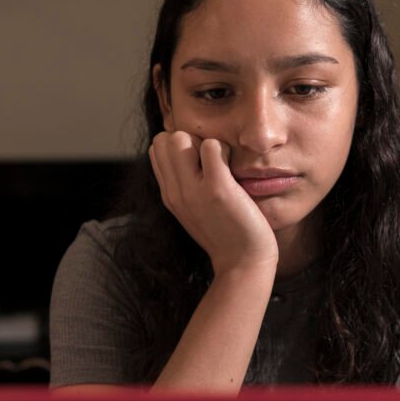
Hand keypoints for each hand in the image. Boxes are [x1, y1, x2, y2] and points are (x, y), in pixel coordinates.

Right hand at [149, 131, 277, 276]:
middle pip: (164, 138)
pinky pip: (212, 146)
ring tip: (221, 164)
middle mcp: (175, 192)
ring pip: (181, 137)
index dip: (179, 145)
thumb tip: (187, 153)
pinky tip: (233, 169)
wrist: (243, 263)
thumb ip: (185, 184)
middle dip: (189, 139)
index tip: (199, 162)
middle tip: (210, 161)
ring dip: (205, 142)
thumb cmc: (226, 234)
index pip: (157, 148)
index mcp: (169, 195)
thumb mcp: (194, 209)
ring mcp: (194, 190)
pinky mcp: (218, 189)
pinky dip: (225, 150)